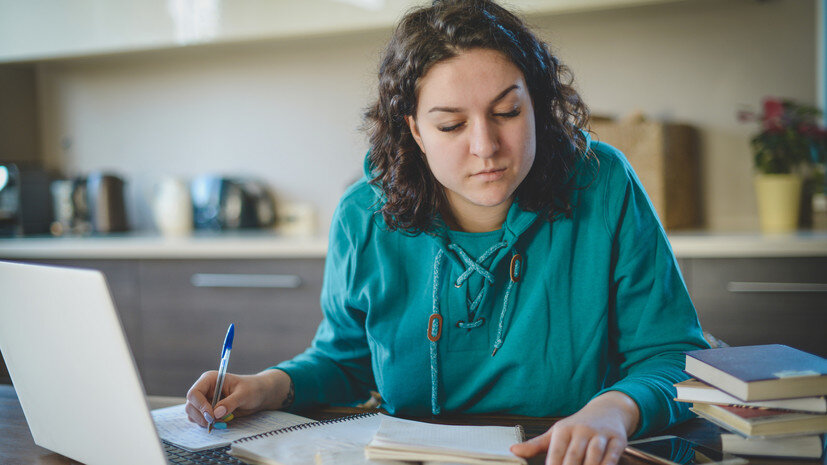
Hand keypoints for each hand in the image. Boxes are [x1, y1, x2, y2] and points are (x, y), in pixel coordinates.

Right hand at [185, 369, 292, 427]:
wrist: (259, 395)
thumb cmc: (252, 389)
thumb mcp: (244, 394)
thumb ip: (230, 403)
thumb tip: (217, 413)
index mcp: (210, 380)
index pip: (194, 393)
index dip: (200, 406)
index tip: (212, 416)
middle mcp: (204, 389)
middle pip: (190, 405)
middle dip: (200, 416)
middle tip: (215, 423)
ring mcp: (205, 400)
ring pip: (193, 414)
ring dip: (203, 421)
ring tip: (220, 422)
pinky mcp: (208, 410)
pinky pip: (200, 419)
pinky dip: (206, 424)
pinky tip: (220, 423)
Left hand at [510, 391, 638, 464]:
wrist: (607, 410)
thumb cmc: (577, 426)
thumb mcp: (556, 432)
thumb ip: (536, 445)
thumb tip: (513, 450)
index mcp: (564, 430)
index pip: (556, 452)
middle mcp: (582, 430)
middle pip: (574, 456)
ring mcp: (600, 435)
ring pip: (594, 455)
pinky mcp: (618, 439)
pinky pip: (612, 455)